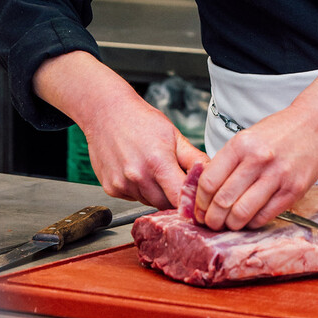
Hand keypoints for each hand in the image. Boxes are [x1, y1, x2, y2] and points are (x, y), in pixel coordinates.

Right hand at [86, 103, 205, 208]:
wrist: (105, 112)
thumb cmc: (140, 120)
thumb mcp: (173, 135)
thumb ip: (194, 158)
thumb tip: (212, 175)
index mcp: (158, 162)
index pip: (180, 199)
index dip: (190, 202)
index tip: (195, 199)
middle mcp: (138, 176)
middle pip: (165, 204)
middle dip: (173, 196)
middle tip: (172, 177)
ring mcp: (122, 184)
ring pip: (149, 202)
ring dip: (156, 193)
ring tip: (151, 169)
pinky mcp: (111, 188)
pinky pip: (133, 198)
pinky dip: (139, 190)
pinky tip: (136, 170)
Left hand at [192, 34, 317, 231]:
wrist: (316, 124)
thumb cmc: (279, 131)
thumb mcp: (247, 137)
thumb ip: (228, 161)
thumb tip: (207, 191)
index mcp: (241, 144)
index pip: (209, 181)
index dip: (199, 202)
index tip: (199, 209)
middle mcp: (258, 159)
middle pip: (222, 201)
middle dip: (211, 218)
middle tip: (210, 223)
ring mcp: (277, 176)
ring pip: (241, 213)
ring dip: (230, 225)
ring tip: (228, 225)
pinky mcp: (294, 190)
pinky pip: (265, 216)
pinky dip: (252, 223)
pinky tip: (249, 220)